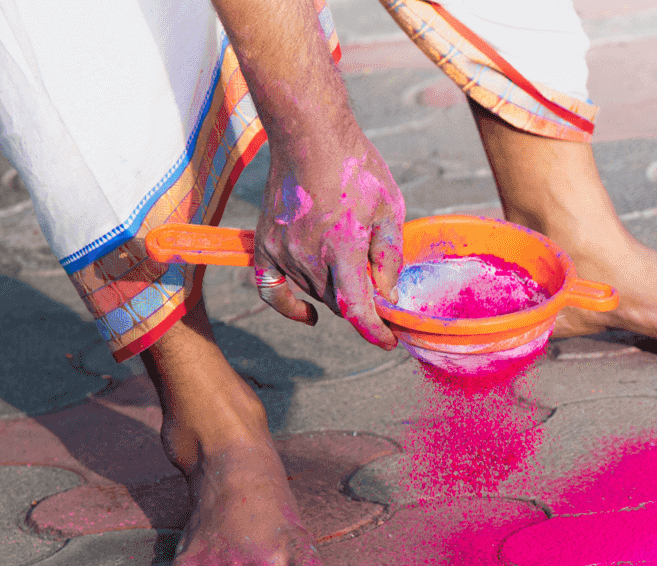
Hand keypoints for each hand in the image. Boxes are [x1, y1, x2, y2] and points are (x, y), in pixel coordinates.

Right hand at [254, 126, 404, 348]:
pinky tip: (307, 315)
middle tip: (376, 279)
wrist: (309, 134)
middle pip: (338, 301)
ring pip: (314, 293)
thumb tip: (388, 296)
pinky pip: (271, 289)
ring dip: (333, 289)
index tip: (388, 340)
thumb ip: (390, 257)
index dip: (374, 332)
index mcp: (342, 247)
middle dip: (360, 298)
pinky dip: (288, 306)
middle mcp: (308, 255)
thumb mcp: (390, 209)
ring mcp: (283, 251)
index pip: (356, 309)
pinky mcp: (266, 243)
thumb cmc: (356, 167)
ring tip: (348, 256)